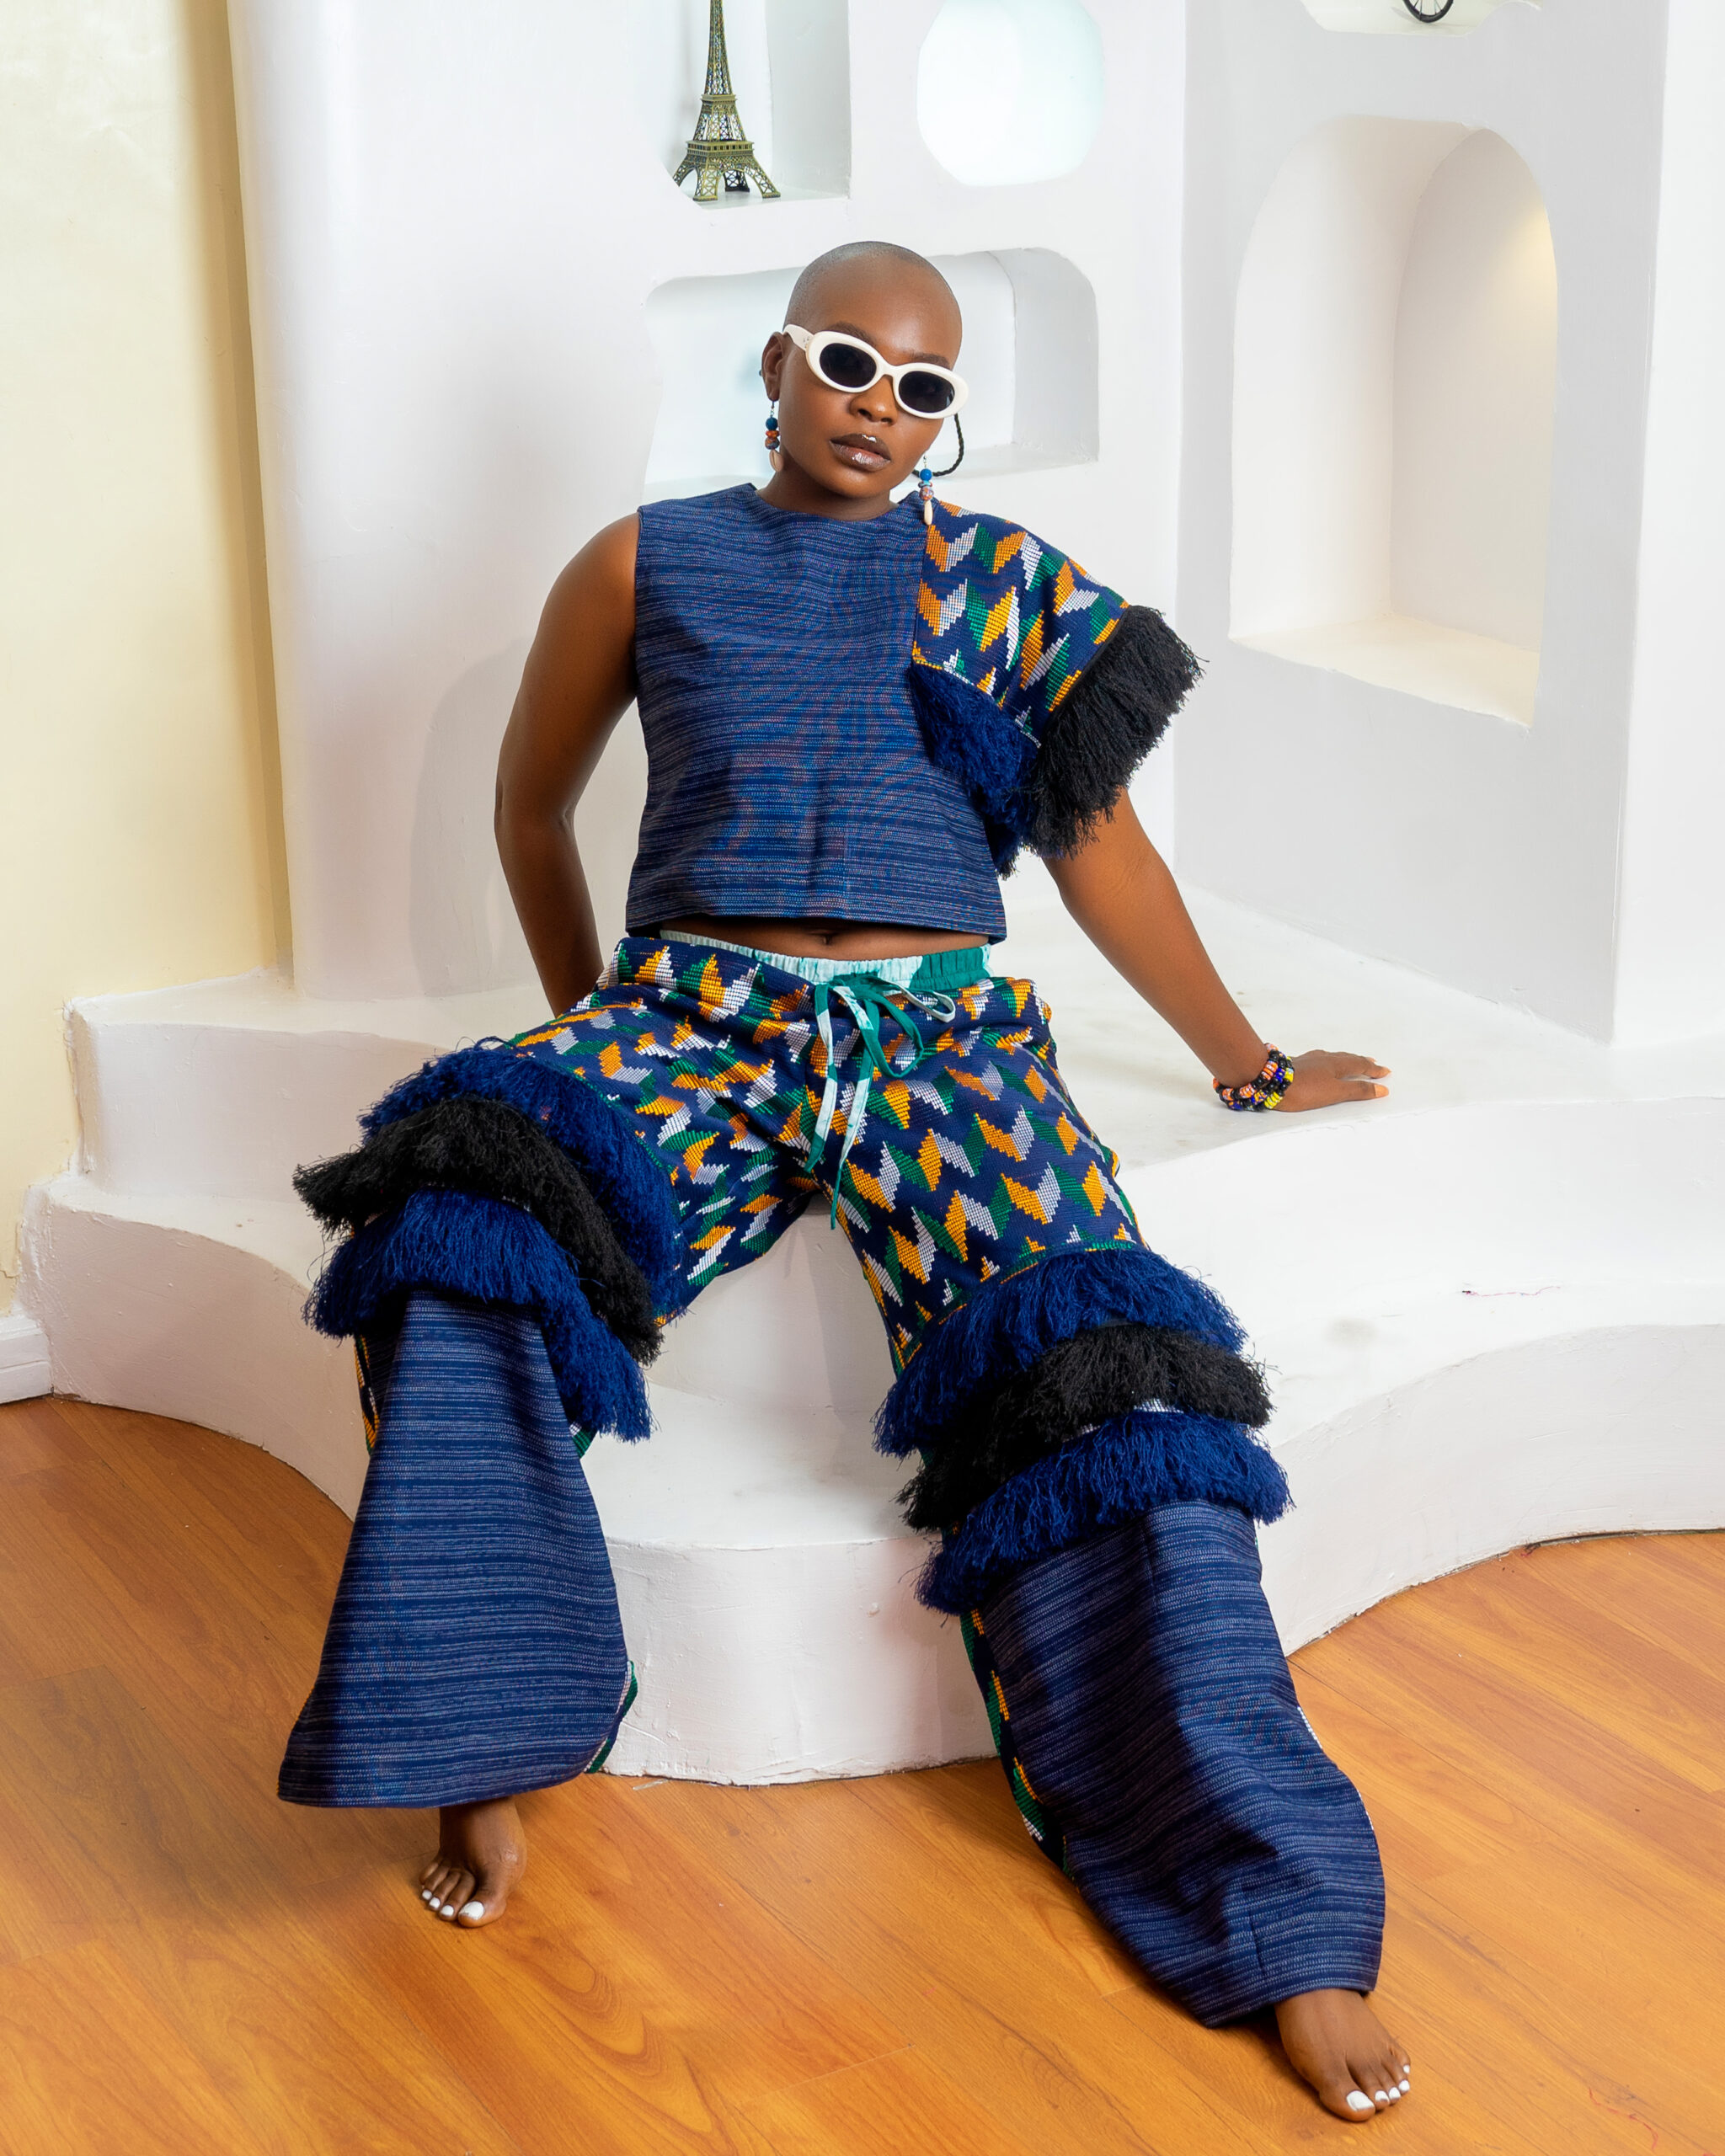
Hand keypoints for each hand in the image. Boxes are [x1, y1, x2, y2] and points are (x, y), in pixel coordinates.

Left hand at [1274, 1051, 1389, 1110]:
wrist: (1270, 1081)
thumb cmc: (1304, 1089)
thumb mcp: (1335, 1092)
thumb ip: (1358, 1090)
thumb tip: (1382, 1088)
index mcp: (1337, 1064)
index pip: (1360, 1066)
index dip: (1374, 1070)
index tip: (1385, 1071)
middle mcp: (1325, 1058)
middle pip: (1348, 1058)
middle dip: (1361, 1062)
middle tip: (1372, 1063)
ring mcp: (1310, 1059)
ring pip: (1333, 1058)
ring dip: (1346, 1060)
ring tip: (1351, 1061)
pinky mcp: (1297, 1064)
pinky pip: (1320, 1060)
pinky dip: (1329, 1061)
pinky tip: (1322, 1063)